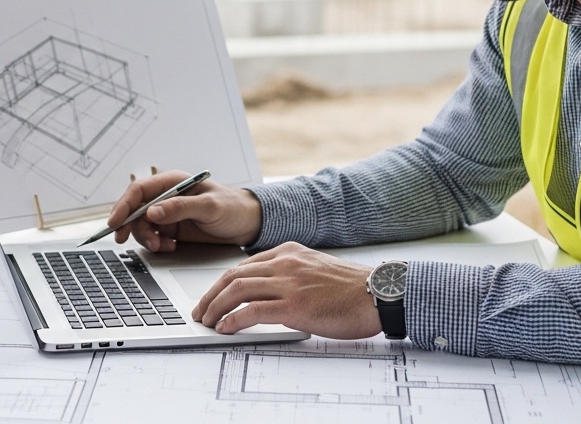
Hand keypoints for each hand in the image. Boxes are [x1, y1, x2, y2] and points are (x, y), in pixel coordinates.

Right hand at [106, 171, 261, 251]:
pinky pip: (153, 236)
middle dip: (131, 226)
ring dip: (147, 238)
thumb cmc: (232, 207)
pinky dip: (156, 244)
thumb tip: (152, 212)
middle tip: (125, 241)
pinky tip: (170, 246)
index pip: (139, 190)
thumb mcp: (209, 206)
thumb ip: (180, 208)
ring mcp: (167, 213)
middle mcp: (166, 197)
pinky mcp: (171, 228)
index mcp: (173, 182)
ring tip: (163, 246)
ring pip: (142, 226)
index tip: (115, 222)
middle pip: (135, 209)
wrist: (247, 224)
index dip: (123, 205)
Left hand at [191, 242, 381, 339]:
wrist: (380, 293)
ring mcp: (289, 283)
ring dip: (216, 307)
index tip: (211, 296)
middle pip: (233, 276)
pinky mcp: (295, 305)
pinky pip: (253, 311)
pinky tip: (226, 328)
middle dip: (210, 295)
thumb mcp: (315, 269)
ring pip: (237, 290)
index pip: (242, 265)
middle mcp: (285, 263)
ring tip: (208, 321)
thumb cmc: (353, 288)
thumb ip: (291, 274)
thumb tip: (269, 293)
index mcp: (288, 252)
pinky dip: (233, 320)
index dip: (221, 283)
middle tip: (200, 311)